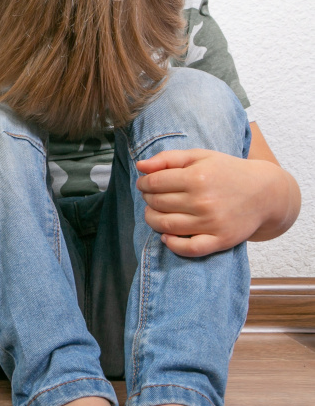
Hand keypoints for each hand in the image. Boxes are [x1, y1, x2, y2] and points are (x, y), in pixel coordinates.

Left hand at [135, 149, 280, 256]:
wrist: (266, 193)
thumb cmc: (227, 172)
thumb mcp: (200, 156)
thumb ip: (168, 158)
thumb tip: (140, 167)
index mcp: (197, 177)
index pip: (154, 183)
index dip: (144, 184)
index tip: (145, 184)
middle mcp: (203, 201)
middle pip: (157, 204)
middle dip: (148, 199)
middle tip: (151, 197)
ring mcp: (212, 223)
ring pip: (166, 226)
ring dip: (152, 220)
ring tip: (155, 213)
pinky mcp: (220, 240)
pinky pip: (188, 249)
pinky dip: (172, 245)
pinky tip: (166, 237)